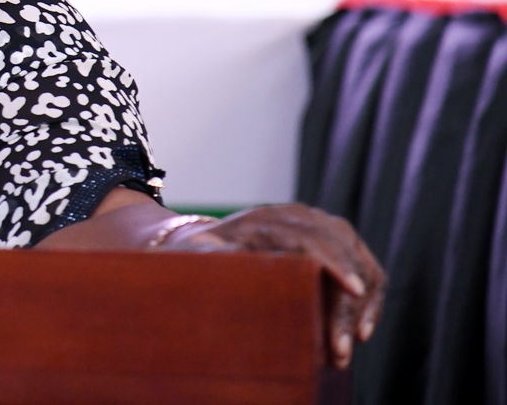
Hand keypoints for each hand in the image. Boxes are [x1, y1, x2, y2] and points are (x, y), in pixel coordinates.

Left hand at [160, 203, 384, 369]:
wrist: (213, 242)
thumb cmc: (203, 257)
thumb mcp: (195, 254)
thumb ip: (204, 253)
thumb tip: (221, 255)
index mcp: (266, 220)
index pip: (310, 238)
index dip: (335, 262)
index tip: (353, 291)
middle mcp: (300, 216)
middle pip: (340, 254)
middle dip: (346, 303)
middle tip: (340, 350)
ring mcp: (323, 225)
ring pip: (361, 260)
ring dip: (363, 305)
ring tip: (352, 344)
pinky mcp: (339, 241)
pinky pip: (369, 267)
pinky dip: (372, 298)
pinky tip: (363, 329)